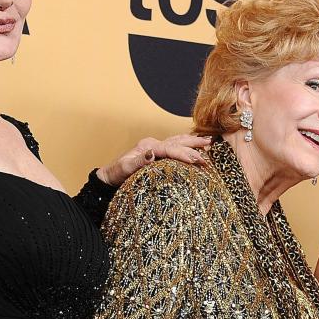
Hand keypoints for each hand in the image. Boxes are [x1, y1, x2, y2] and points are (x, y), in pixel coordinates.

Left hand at [97, 135, 212, 186]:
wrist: (109, 177)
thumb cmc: (116, 174)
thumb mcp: (125, 169)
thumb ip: (138, 161)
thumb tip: (152, 154)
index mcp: (147, 146)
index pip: (170, 148)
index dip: (184, 154)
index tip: (198, 160)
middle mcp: (152, 144)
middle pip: (177, 141)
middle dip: (193, 144)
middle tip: (209, 146)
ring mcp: (154, 148)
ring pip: (177, 141)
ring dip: (192, 142)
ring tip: (207, 143)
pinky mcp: (156, 154)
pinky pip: (174, 147)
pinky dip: (185, 146)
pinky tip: (194, 149)